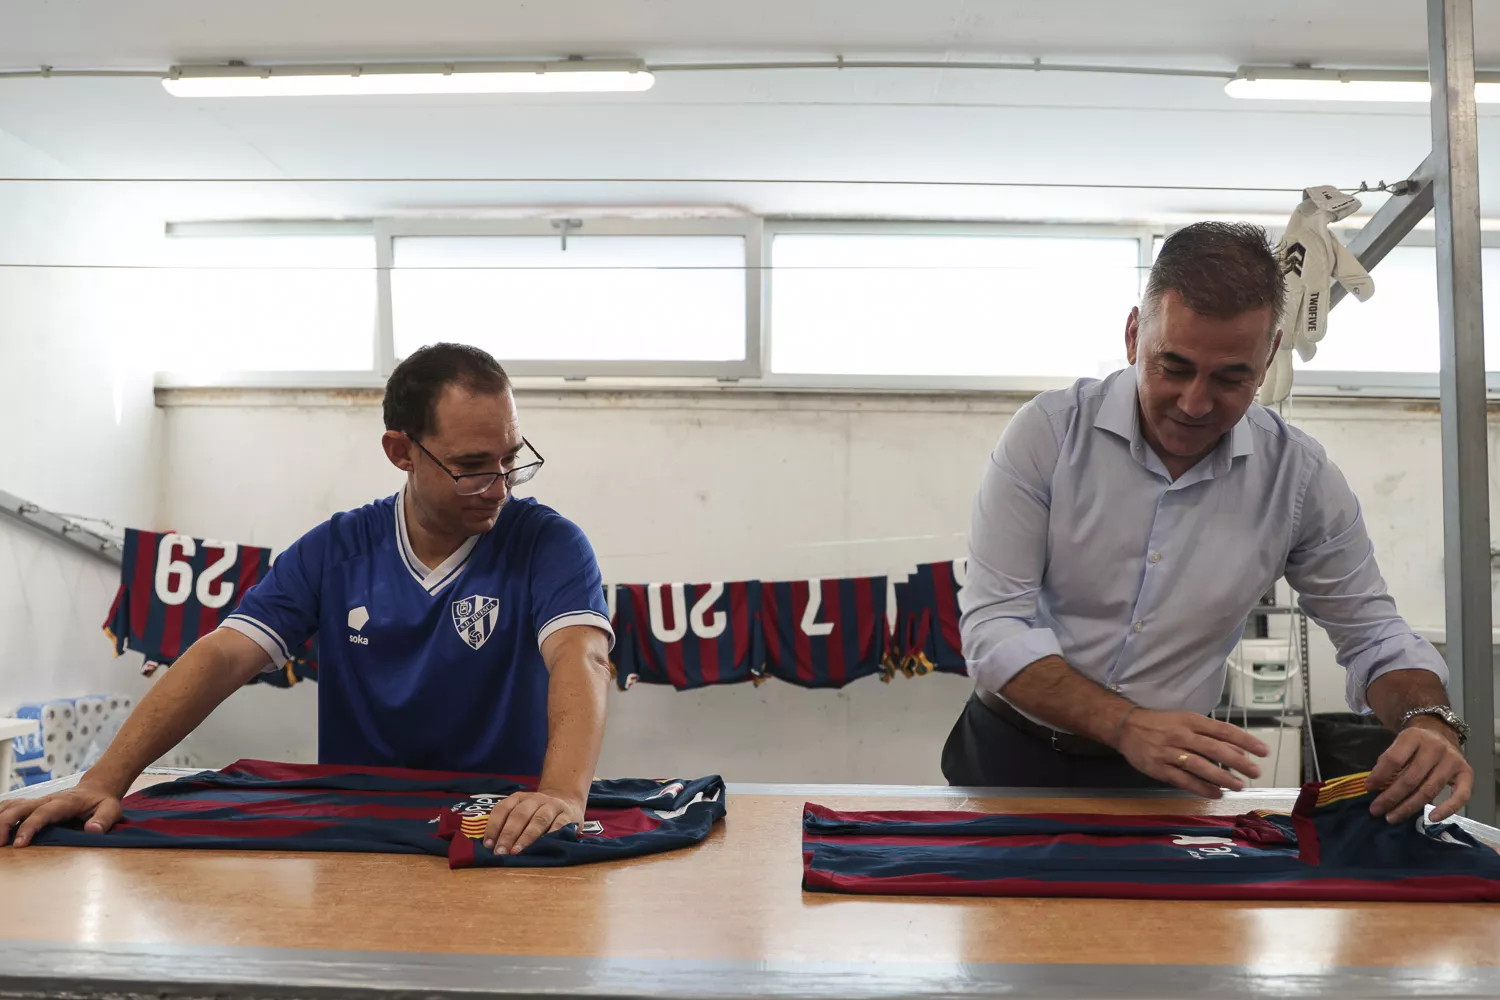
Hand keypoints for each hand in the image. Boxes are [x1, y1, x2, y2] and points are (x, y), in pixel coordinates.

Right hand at [0, 780, 124, 847]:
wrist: (97, 789)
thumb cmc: (102, 802)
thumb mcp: (112, 809)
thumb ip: (104, 819)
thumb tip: (93, 830)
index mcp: (65, 802)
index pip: (43, 813)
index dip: (30, 827)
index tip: (19, 843)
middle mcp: (47, 799)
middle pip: (20, 807)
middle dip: (5, 824)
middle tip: (0, 843)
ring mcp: (38, 801)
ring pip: (12, 805)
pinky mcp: (32, 805)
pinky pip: (11, 806)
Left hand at [482, 789, 584, 855]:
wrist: (567, 801)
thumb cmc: (538, 814)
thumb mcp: (522, 812)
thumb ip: (508, 824)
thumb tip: (491, 846)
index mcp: (519, 798)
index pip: (502, 809)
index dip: (494, 826)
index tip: (488, 845)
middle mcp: (535, 799)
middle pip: (519, 815)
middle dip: (508, 835)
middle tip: (500, 852)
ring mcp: (552, 805)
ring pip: (538, 820)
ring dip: (525, 837)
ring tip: (516, 852)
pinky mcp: (568, 814)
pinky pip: (559, 824)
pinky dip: (550, 835)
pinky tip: (543, 846)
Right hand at [1115, 709, 1269, 797]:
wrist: (1126, 727)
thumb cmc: (1161, 723)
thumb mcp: (1186, 721)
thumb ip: (1211, 735)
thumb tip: (1239, 751)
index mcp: (1190, 721)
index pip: (1223, 730)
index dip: (1245, 741)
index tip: (1263, 751)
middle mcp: (1181, 735)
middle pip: (1214, 749)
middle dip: (1238, 762)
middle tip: (1256, 772)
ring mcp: (1169, 753)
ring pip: (1200, 766)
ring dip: (1222, 777)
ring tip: (1239, 786)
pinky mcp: (1159, 768)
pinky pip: (1183, 780)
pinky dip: (1201, 788)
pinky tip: (1216, 793)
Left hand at [1368, 718, 1471, 823]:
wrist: (1441, 733)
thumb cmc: (1415, 744)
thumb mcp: (1399, 744)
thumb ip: (1389, 761)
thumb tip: (1373, 787)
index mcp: (1413, 737)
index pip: (1393, 759)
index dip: (1379, 775)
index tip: (1368, 789)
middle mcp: (1435, 748)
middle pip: (1411, 778)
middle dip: (1391, 797)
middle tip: (1377, 810)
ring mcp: (1453, 761)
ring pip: (1429, 790)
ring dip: (1409, 807)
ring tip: (1393, 817)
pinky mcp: (1467, 773)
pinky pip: (1461, 796)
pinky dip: (1447, 809)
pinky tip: (1432, 818)